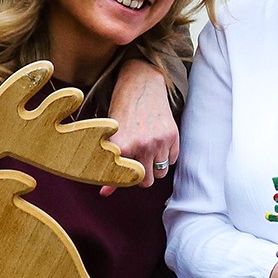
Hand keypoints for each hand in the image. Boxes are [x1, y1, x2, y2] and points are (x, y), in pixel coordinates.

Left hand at [100, 59, 177, 193]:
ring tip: (146, 151)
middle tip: (135, 162)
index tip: (117, 180)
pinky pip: (171, 160)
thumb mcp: (111, 135)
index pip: (124, 180)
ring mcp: (159, 142)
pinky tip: (157, 141)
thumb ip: (109, 165)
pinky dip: (165, 156)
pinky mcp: (173, 136)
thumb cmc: (122, 109)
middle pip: (146, 182)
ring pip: (160, 172)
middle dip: (141, 175)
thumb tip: (104, 193)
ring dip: (153, 166)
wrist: (142, 83)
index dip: (121, 182)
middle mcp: (142, 146)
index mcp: (122, 145)